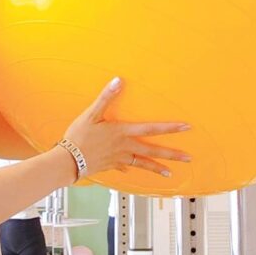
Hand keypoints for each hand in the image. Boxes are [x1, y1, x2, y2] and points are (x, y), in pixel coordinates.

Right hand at [61, 77, 190, 177]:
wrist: (68, 161)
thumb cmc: (79, 136)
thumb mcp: (91, 114)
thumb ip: (106, 97)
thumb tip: (118, 81)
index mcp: (123, 132)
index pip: (152, 129)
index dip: (170, 128)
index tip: (185, 127)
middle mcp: (125, 147)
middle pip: (153, 151)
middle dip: (172, 154)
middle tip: (188, 158)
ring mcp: (119, 158)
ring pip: (143, 164)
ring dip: (157, 168)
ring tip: (170, 173)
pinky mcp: (111, 166)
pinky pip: (125, 167)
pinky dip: (130, 168)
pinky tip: (130, 170)